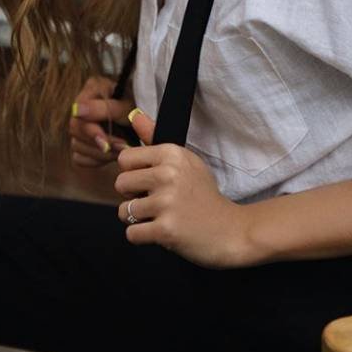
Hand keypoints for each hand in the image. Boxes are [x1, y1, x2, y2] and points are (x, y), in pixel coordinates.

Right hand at [68, 75, 133, 166]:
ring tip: (120, 150)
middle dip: (98, 144)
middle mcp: (81, 106)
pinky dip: (95, 160)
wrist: (144, 120)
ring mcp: (79, 126)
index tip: (106, 144)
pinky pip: (79, 158)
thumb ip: (105, 109)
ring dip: (99, 154)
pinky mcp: (81, 143)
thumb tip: (77, 110)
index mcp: (92, 89)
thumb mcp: (127, 107)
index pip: (79, 112)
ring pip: (77, 146)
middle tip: (120, 147)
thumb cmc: (137, 108)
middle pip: (75, 130)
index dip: (91, 131)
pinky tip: (110, 155)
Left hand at [114, 108, 247, 268]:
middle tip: (155, 201)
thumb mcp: (184, 160)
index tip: (150, 181)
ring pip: (123, 210)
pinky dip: (142, 236)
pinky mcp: (166, 229)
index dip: (134, 172)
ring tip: (159, 216)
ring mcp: (167, 202)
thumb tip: (134, 114)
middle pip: (120, 183)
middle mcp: (168, 174)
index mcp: (171, 153)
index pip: (125, 159)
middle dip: (132, 196)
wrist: (230, 229)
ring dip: (137, 218)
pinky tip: (161, 231)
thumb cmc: (203, 194)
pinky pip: (132, 233)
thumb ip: (154, 138)